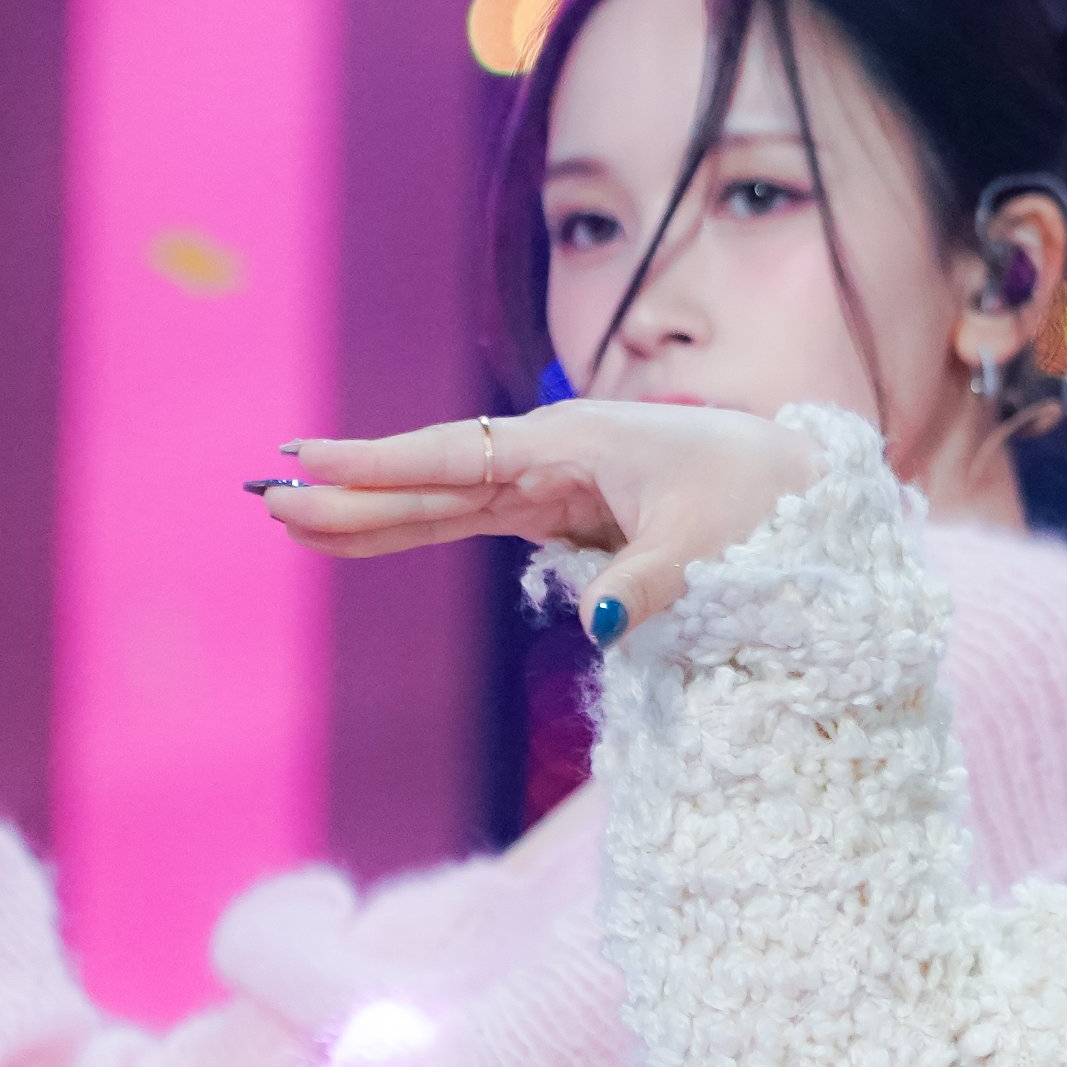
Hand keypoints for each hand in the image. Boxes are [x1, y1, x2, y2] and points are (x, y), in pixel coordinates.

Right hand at [262, 401, 829, 641]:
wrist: (797, 486)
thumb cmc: (759, 503)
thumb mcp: (712, 545)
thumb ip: (651, 583)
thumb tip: (601, 623)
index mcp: (577, 443)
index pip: (461, 456)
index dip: (383, 465)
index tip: (310, 461)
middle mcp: (551, 456)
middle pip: (434, 480)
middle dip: (354, 493)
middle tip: (269, 503)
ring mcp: (550, 485)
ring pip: (443, 503)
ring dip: (371, 514)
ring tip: (293, 521)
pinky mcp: (559, 515)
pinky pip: (472, 522)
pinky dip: (417, 529)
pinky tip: (361, 535)